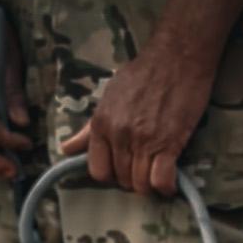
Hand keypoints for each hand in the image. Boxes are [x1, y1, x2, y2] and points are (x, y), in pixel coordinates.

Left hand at [62, 43, 213, 194]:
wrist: (176, 56)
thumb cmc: (143, 73)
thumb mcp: (109, 95)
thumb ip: (89, 128)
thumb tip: (66, 149)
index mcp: (102, 124)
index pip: (97, 170)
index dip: (111, 174)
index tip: (123, 166)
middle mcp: (119, 135)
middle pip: (122, 180)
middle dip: (133, 178)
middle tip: (144, 165)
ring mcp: (144, 141)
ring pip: (141, 185)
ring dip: (150, 184)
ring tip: (157, 171)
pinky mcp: (168, 144)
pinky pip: (161, 180)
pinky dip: (166, 186)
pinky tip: (170, 179)